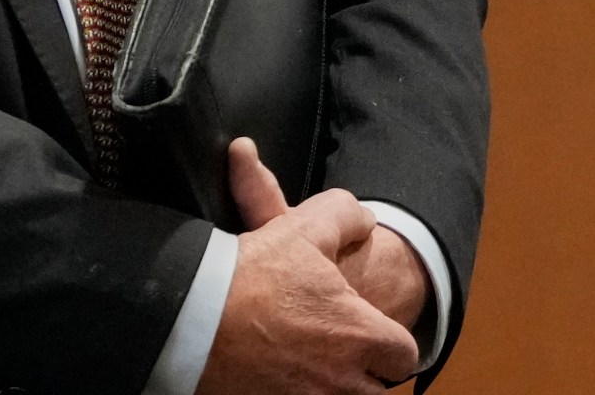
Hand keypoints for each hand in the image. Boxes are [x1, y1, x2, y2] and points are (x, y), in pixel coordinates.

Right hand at [197, 139, 421, 393]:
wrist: (191, 318)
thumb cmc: (251, 276)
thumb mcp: (301, 228)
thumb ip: (344, 217)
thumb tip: (364, 219)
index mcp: (360, 335)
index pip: (403, 355)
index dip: (389, 342)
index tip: (370, 332)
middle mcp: (343, 380)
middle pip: (378, 391)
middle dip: (367, 375)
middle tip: (342, 355)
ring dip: (336, 389)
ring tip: (314, 369)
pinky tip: (283, 380)